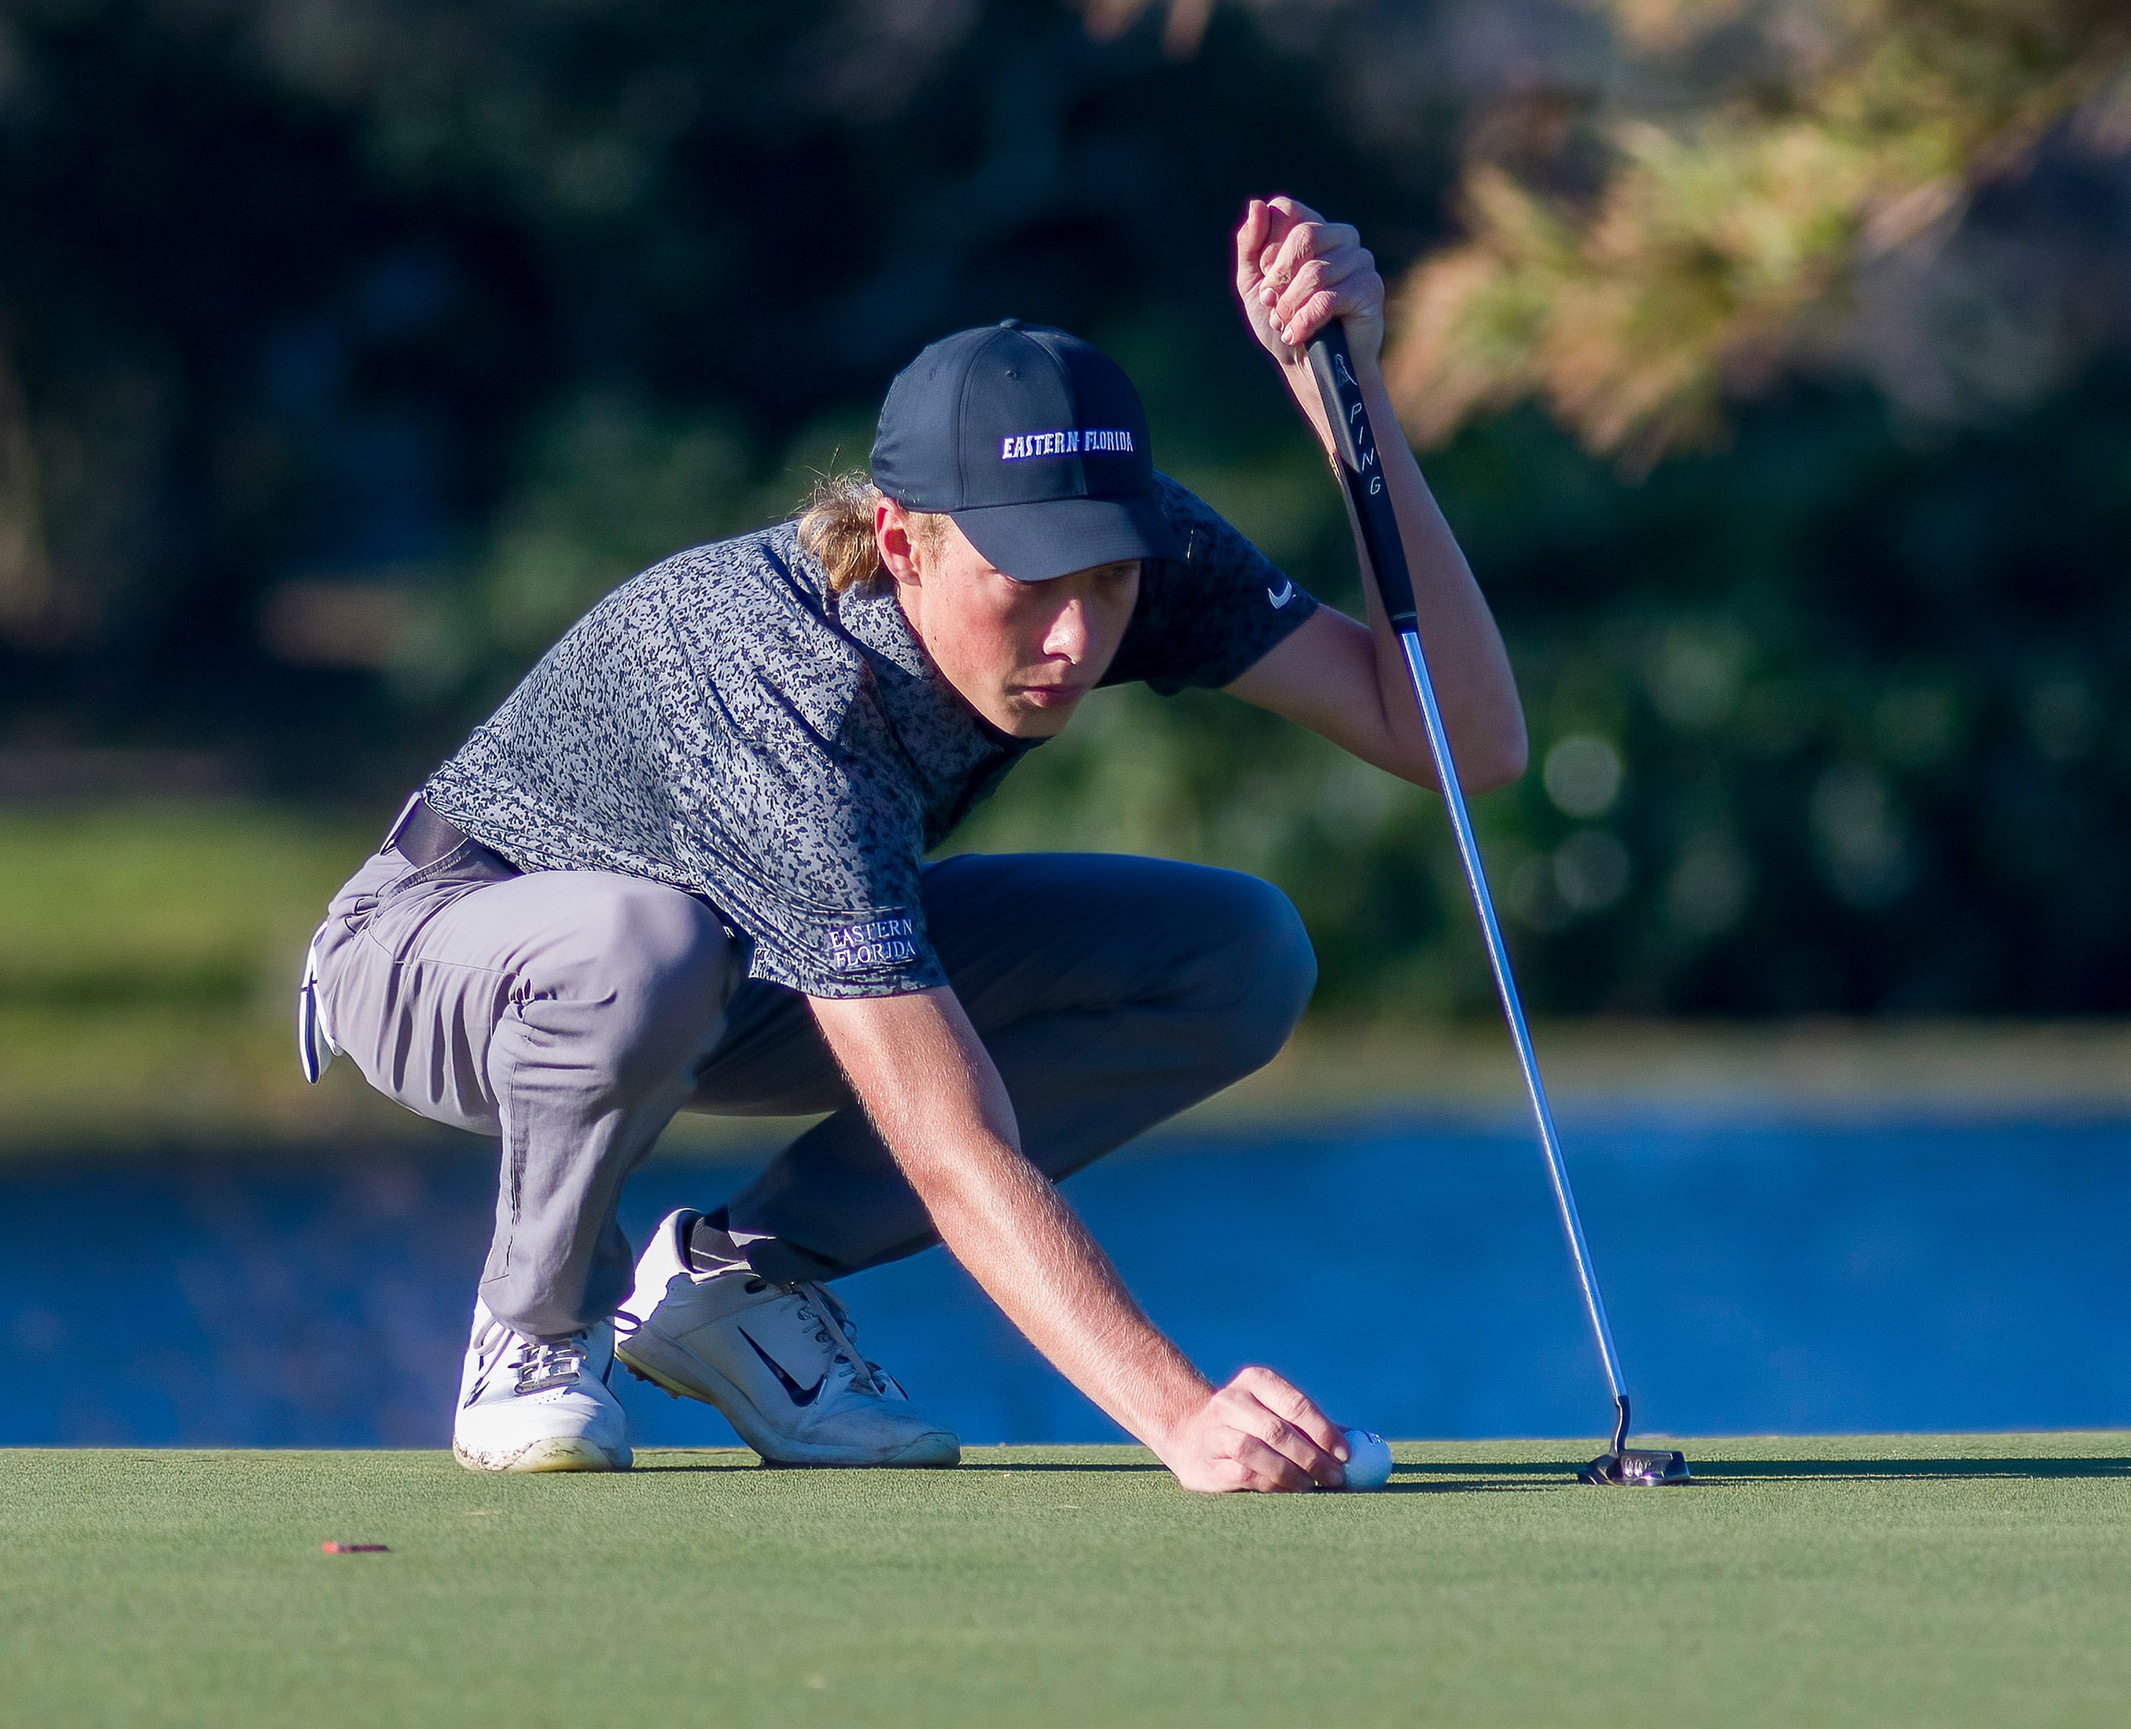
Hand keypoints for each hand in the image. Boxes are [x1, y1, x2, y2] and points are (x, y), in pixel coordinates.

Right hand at [1154, 1366, 1349, 1492]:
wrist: (1188, 1433)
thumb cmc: (1250, 1424)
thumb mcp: (1276, 1412)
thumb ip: (1313, 1425)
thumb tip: (1361, 1443)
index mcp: (1255, 1381)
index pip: (1294, 1403)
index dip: (1323, 1429)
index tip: (1345, 1454)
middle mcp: (1231, 1401)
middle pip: (1278, 1430)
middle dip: (1312, 1457)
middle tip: (1336, 1478)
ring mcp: (1215, 1430)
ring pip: (1257, 1451)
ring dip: (1290, 1473)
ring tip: (1312, 1487)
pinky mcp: (1204, 1462)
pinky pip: (1242, 1474)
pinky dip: (1269, 1483)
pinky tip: (1285, 1491)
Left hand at [1233, 196, 1385, 372]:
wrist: (1308, 367)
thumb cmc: (1282, 323)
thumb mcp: (1254, 284)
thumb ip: (1251, 245)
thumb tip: (1256, 205)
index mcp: (1314, 227)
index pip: (1285, 210)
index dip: (1267, 248)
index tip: (1265, 280)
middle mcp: (1342, 236)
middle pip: (1303, 237)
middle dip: (1278, 278)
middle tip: (1272, 305)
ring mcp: (1361, 260)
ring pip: (1315, 272)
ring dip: (1289, 306)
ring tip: (1284, 325)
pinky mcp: (1370, 289)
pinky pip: (1328, 298)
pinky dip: (1304, 321)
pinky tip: (1296, 335)